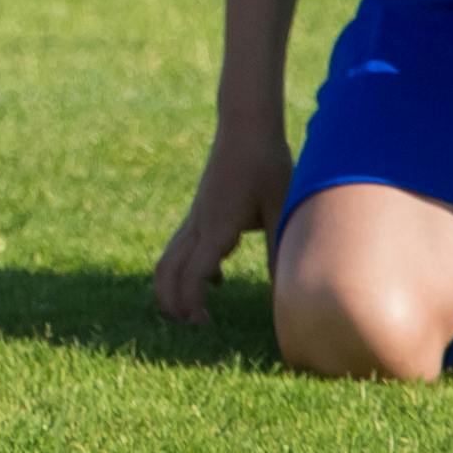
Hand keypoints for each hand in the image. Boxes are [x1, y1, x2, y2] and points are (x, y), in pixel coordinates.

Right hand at [155, 127, 285, 323]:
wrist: (246, 126)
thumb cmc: (266, 163)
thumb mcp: (279, 208)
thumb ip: (278, 248)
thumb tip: (286, 288)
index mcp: (216, 227)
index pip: (193, 275)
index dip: (191, 305)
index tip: (204, 325)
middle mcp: (198, 225)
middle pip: (166, 271)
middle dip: (172, 303)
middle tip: (193, 326)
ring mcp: (195, 217)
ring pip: (168, 259)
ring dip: (173, 288)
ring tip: (192, 311)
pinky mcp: (200, 211)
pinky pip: (182, 247)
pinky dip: (188, 270)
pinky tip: (215, 279)